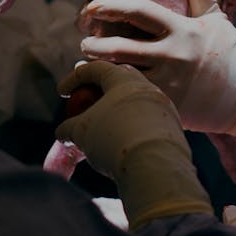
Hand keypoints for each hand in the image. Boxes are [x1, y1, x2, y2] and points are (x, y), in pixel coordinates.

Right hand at [55, 60, 211, 229]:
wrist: (154, 166)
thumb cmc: (113, 141)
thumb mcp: (81, 133)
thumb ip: (68, 129)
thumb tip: (63, 133)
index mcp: (124, 80)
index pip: (96, 68)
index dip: (75, 78)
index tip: (62, 92)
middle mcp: (148, 88)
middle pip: (121, 80)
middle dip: (101, 88)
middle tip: (87, 99)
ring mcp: (164, 108)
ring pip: (137, 102)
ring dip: (119, 110)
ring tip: (105, 126)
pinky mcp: (173, 129)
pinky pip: (149, 121)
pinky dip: (133, 128)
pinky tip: (125, 143)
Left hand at [77, 0, 235, 140]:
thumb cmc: (230, 53)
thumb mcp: (215, 17)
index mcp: (182, 29)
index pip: (139, 12)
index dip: (111, 6)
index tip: (91, 6)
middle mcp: (173, 56)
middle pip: (122, 47)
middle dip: (96, 44)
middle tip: (83, 42)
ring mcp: (170, 84)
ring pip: (123, 76)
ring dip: (99, 72)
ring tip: (84, 68)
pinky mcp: (168, 107)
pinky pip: (133, 100)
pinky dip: (113, 94)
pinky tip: (99, 90)